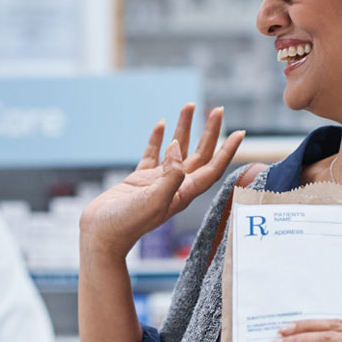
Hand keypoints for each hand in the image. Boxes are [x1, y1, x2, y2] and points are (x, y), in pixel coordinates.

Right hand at [79, 104, 244, 259]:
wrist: (101, 235)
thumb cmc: (127, 223)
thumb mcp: (154, 201)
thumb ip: (171, 175)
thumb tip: (178, 147)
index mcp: (183, 193)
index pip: (212, 168)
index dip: (227, 151)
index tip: (240, 132)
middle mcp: (174, 186)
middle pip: (199, 155)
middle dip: (210, 132)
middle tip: (217, 110)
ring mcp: (157, 182)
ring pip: (176, 150)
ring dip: (185, 128)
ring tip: (189, 106)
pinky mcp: (139, 180)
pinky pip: (152, 154)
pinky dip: (158, 138)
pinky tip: (161, 124)